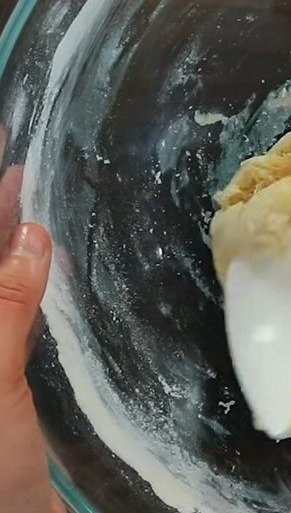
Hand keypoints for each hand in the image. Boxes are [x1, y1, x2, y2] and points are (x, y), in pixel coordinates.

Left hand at [0, 128, 67, 512]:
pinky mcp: (12, 375)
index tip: (3, 137)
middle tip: (30, 157)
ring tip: (45, 188)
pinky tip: (63, 259)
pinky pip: (25, 312)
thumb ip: (2, 308)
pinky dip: (41, 280)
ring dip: (19, 237)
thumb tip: (33, 235)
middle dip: (2, 207)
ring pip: (2, 280)